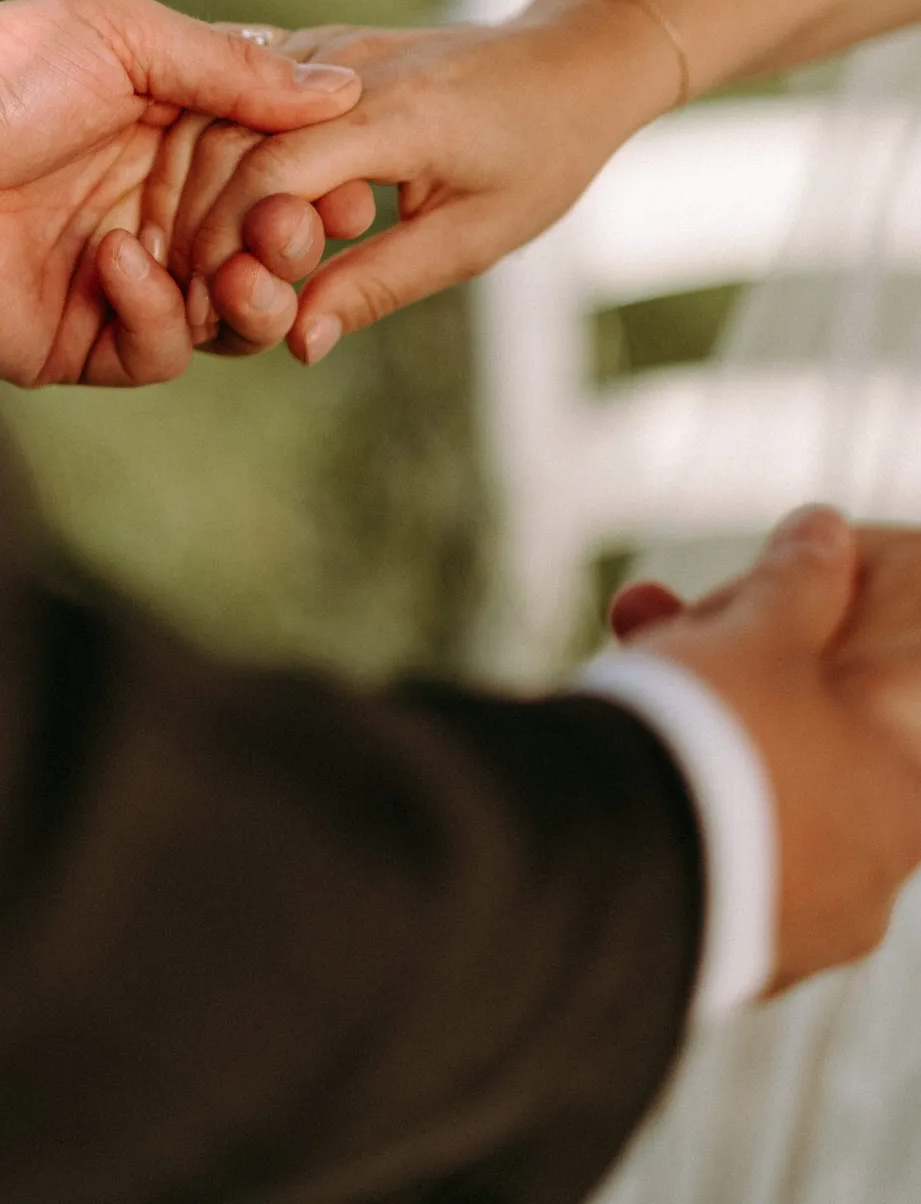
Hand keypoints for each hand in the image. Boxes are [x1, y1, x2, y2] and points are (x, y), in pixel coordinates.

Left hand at [0, 0, 359, 386]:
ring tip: (240, 265)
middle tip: (291, 227)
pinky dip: (158, 313)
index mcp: (179, 136)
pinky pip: (161, 350)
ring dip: (253, 294)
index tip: (356, 181)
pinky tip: (118, 261)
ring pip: (234, 314)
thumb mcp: (120, 37)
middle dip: (296, 241)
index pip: (281, 170)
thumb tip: (341, 90)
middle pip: (270, 247)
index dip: (323, 178)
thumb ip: (230, 68)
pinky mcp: (85, 340)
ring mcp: (128, 279)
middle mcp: (163, 210)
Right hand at [149, 0, 673, 364]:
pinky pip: (239, 98)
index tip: (216, 305)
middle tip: (191, 299)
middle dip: (196, 227)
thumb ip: (378, 283)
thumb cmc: (539, 153)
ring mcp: (325, 48)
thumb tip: (298, 341)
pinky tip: (207, 216)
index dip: (230, 245)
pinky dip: (211, 157)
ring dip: (192, 192)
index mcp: (397, 113)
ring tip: (195, 266)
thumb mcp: (473, 237)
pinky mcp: (314, 48)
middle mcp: (348, 66)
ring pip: (219, 113)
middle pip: (227, 141)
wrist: (567, 62)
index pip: (272, 173)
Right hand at [612, 511, 920, 991]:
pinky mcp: (730, 957)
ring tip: (623, 659)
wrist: (598, 877)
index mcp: (907, 784)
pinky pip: (716, 849)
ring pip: (757, 787)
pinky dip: (676, 792)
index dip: (830, 610)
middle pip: (815, 728)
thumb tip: (824, 531)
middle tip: (659, 612)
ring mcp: (803, 923)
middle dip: (735, 652)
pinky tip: (618, 751)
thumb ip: (798, 581)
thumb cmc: (704, 743)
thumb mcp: (755, 635)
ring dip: (696, 714)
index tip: (765, 579)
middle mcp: (873, 869)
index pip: (897, 677)